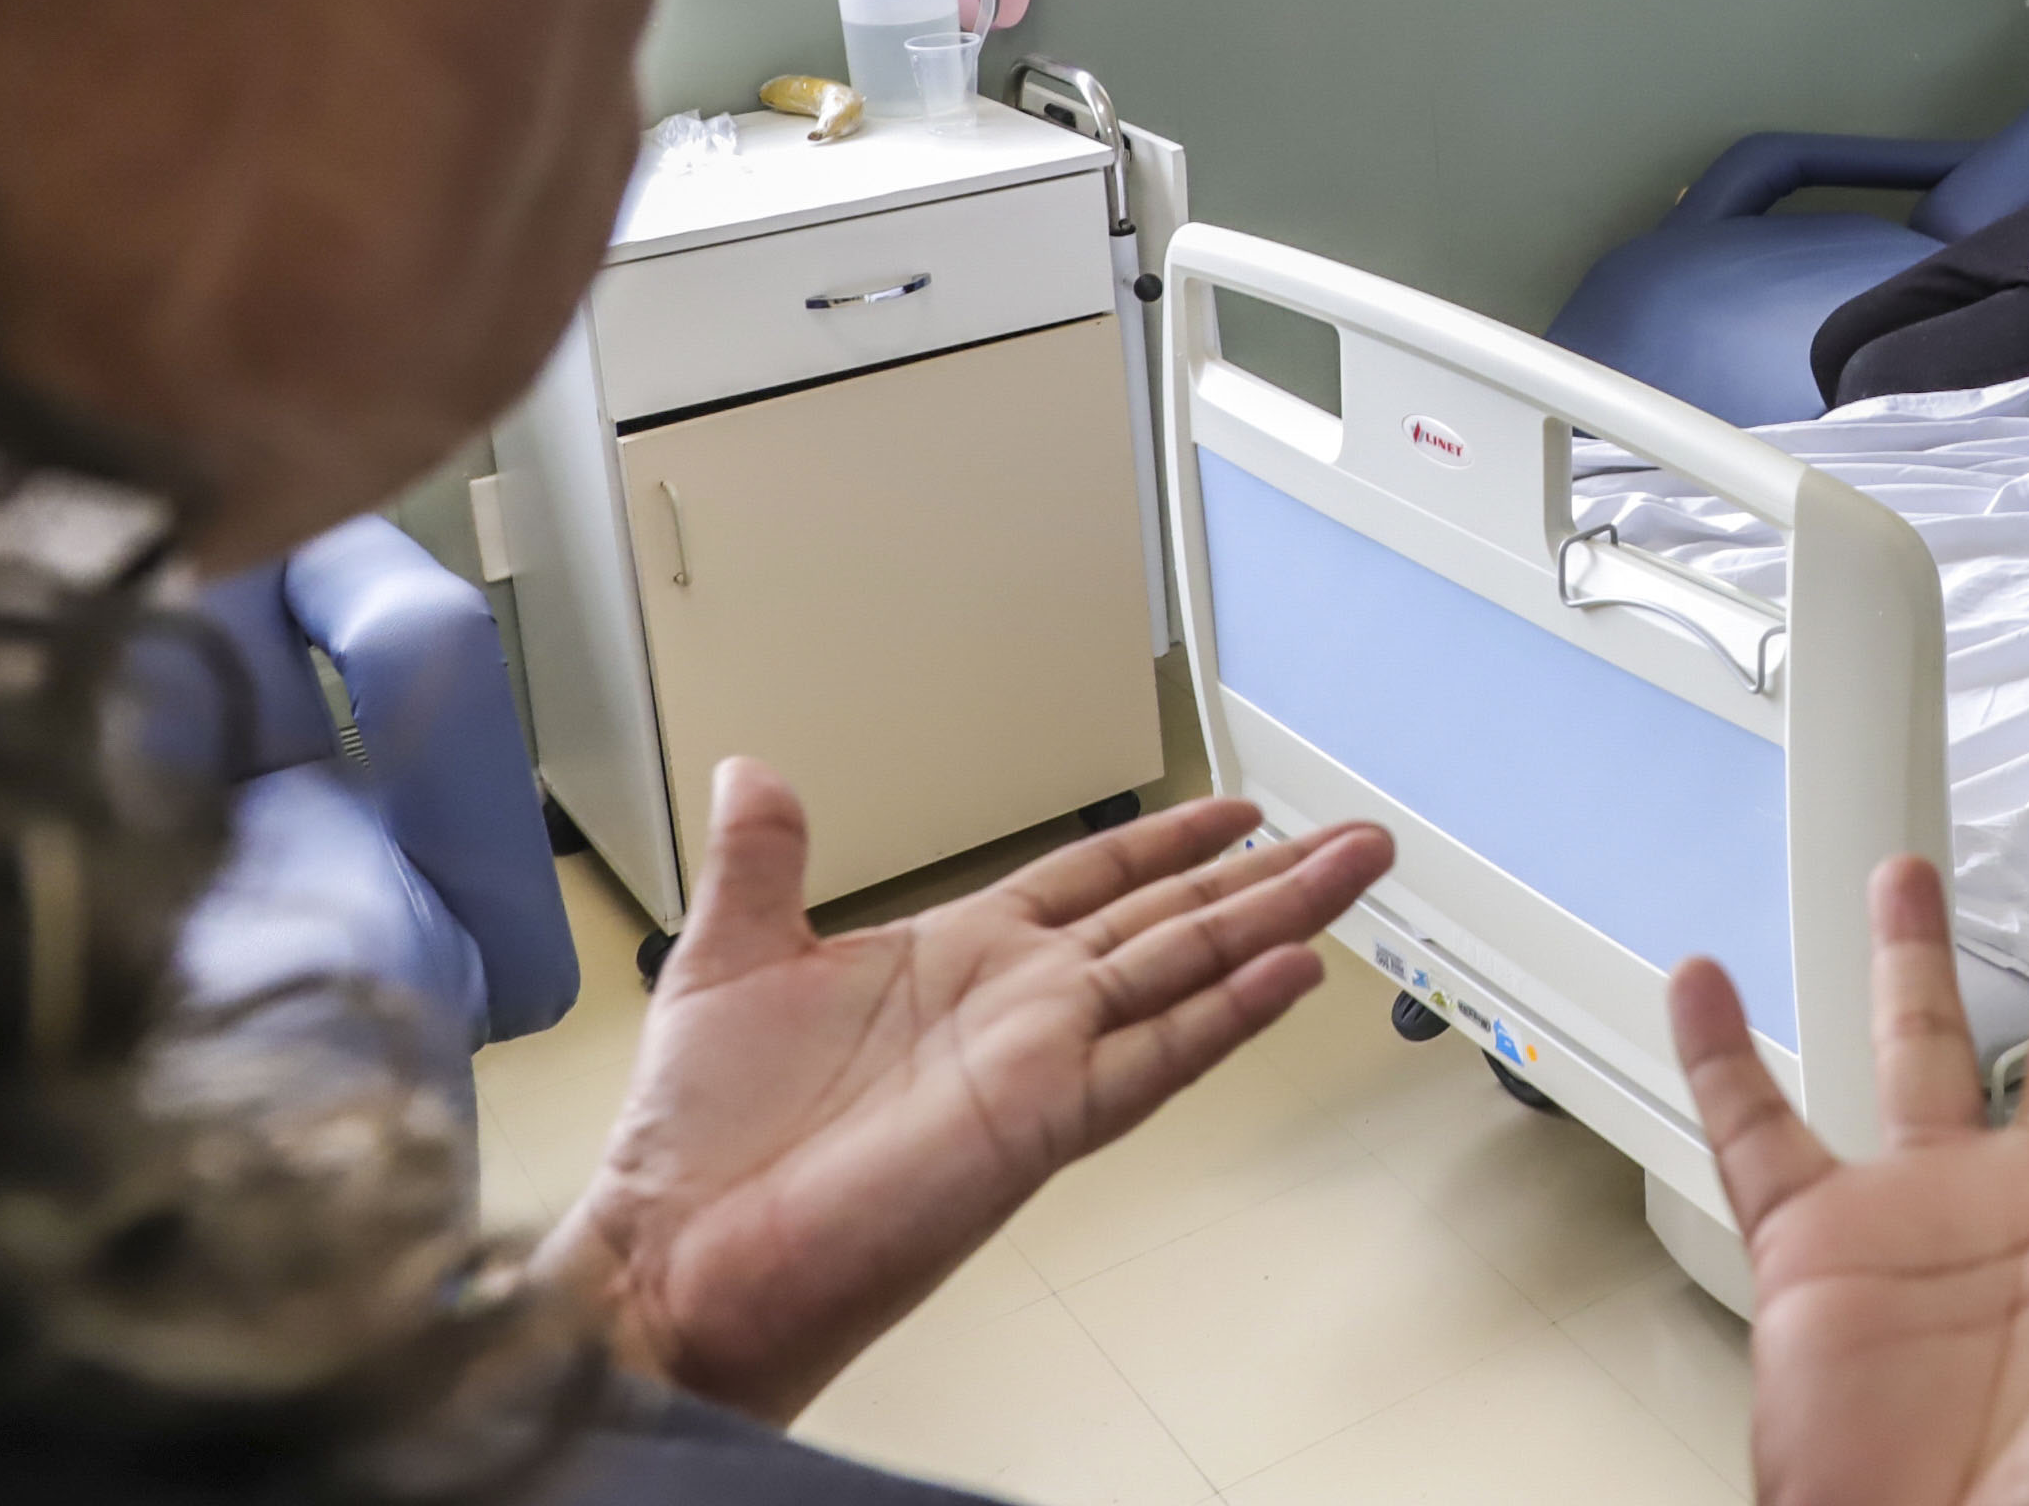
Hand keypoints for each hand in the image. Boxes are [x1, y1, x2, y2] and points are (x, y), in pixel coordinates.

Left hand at [534, 763, 1394, 1423]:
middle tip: (1350, 837)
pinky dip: (1225, 1016)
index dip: (1167, 841)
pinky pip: (1156, 1057)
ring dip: (1277, 921)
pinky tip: (1288, 974)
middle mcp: (1016, 1004)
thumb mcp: (727, 959)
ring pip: (1187, 972)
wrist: (676, 1255)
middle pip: (1171, 919)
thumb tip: (753, 772)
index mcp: (956, 956)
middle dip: (1265, 875)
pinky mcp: (1043, 1119)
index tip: (1236, 810)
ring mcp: (1040, 1060)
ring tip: (1352, 873)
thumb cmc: (698, 1140)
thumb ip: (761, 860)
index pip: (1092, 881)